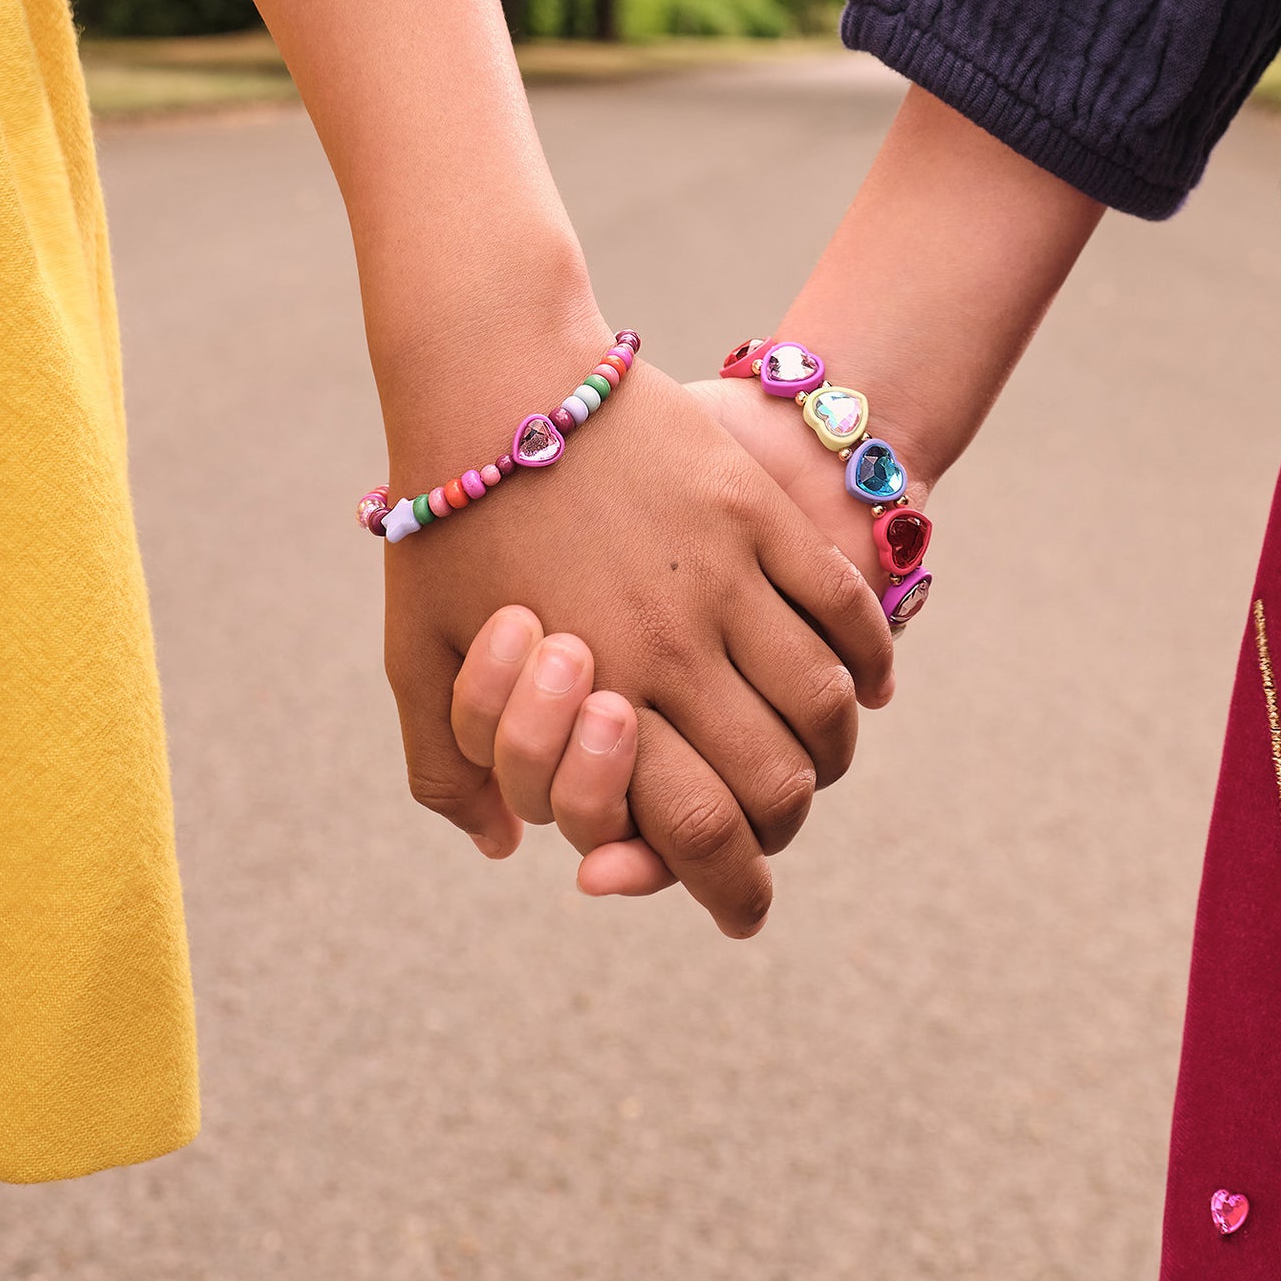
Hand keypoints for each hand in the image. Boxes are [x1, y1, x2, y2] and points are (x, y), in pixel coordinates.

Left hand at [383, 342, 892, 937]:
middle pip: (776, 782)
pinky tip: (864, 687)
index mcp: (591, 690)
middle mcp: (672, 643)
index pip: (690, 832)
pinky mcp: (754, 512)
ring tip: (812, 760)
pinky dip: (867, 661)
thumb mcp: (414, 655)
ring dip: (828, 753)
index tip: (739, 908)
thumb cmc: (446, 521)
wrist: (493, 372)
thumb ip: (448, 768)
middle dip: (780, 832)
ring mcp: (725, 573)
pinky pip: (840, 606)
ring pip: (823, 704)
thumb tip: (506, 851)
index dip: (726, 891)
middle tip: (770, 834)